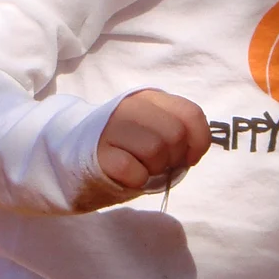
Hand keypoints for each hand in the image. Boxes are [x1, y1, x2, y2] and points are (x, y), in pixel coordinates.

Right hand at [95, 88, 210, 195]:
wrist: (79, 159)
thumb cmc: (128, 148)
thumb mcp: (155, 130)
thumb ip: (178, 130)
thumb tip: (193, 151)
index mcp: (150, 98)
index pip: (191, 114)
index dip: (199, 141)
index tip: (190, 157)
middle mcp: (129, 107)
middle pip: (175, 134)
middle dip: (175, 157)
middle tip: (160, 164)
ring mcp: (110, 128)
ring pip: (155, 150)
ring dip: (154, 168)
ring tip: (142, 167)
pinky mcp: (98, 154)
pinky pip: (133, 170)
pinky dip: (137, 179)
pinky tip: (128, 175)